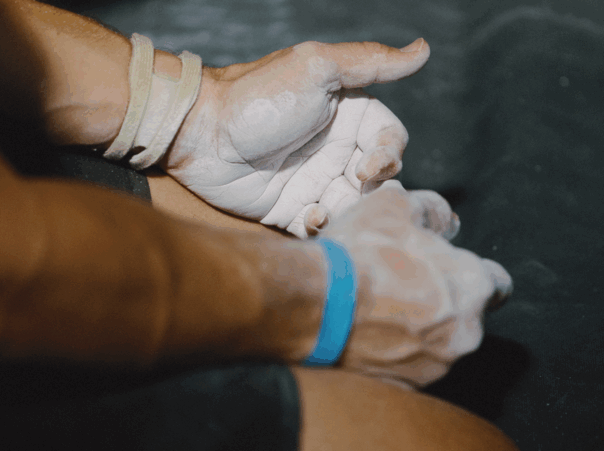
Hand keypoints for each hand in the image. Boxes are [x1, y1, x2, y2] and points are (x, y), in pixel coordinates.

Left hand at [162, 39, 429, 237]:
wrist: (201, 134)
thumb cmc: (258, 97)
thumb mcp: (317, 68)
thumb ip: (370, 62)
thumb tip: (423, 49)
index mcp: (347, 116)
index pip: (390, 140)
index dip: (389, 155)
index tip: (369, 167)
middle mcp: (334, 150)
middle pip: (378, 180)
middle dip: (373, 191)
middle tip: (353, 192)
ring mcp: (312, 182)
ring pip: (352, 208)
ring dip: (349, 213)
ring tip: (326, 210)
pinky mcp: (290, 210)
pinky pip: (320, 227)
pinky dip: (321, 228)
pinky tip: (308, 219)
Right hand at [323, 181, 511, 388]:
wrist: (315, 303)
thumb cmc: (360, 253)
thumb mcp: (394, 207)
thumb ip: (430, 210)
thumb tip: (441, 218)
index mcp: (473, 287)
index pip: (497, 284)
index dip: (470, 274)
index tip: (446, 271)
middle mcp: (465, 334)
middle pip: (464, 317)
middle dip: (442, 304)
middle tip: (403, 288)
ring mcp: (434, 367)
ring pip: (437, 346)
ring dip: (417, 332)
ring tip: (378, 312)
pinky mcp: (404, 388)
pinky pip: (407, 368)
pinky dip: (393, 355)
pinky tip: (366, 335)